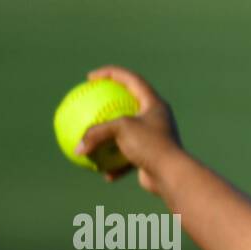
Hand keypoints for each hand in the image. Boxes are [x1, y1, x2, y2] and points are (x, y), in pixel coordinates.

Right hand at [74, 65, 181, 193]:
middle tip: (91, 100)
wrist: (172, 174)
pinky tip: (103, 173)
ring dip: (109, 138)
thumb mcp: (121, 130)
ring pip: (127, 134)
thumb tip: (77, 148)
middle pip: (130, 104)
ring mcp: (154, 138)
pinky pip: (129, 158)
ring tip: (92, 138)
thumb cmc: (151, 145)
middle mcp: (156, 119)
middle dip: (110, 102)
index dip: (110, 73)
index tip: (90, 78)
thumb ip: (97, 132)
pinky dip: (116, 164)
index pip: (131, 79)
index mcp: (154, 104)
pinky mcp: (151, 156)